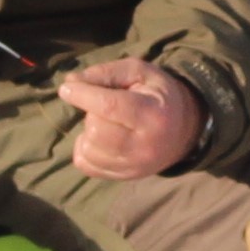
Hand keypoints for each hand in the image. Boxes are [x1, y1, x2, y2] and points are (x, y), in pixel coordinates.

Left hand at [54, 57, 204, 178]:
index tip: (67, 88)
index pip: (109, 106)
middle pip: (97, 130)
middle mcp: (144, 146)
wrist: (182, 130)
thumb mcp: (139, 73)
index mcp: (152, 114)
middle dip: (91, 113)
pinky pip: (86, 165)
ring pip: (89, 149)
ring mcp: (134, 166)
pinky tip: (99, 140)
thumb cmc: (157, 96)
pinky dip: (85, 149)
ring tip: (104, 123)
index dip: (83, 95)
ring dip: (88, 132)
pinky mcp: (123, 177)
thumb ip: (106, 73)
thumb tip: (70, 83)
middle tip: (102, 107)